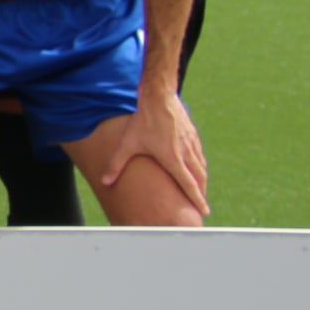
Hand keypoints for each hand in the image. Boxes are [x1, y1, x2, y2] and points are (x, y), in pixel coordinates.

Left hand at [96, 89, 210, 216]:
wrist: (159, 97)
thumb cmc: (143, 121)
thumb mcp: (128, 144)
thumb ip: (117, 164)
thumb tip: (105, 182)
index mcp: (173, 159)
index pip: (188, 184)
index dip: (197, 199)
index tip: (204, 211)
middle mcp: (186, 153)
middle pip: (199, 178)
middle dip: (201, 193)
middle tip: (201, 205)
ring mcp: (191, 143)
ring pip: (201, 166)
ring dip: (202, 180)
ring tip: (199, 189)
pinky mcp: (192, 135)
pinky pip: (200, 155)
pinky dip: (200, 165)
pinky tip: (196, 167)